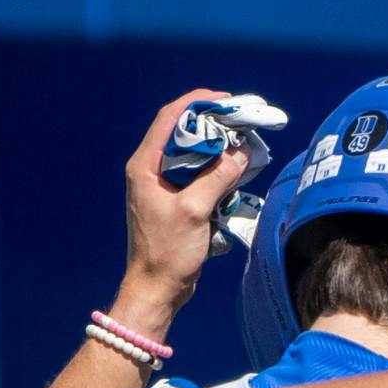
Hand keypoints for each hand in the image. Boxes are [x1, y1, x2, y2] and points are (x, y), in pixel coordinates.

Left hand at [120, 88, 254, 318]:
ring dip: (216, 145)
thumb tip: (241, 152)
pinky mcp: (175, 200)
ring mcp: (162, 185)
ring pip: (191, 152)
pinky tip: (235, 168)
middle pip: (181, 131)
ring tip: (242, 140)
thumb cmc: (167, 252)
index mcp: (144, 166)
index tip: (226, 100)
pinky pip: (196, 173)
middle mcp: (150, 170)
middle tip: (240, 119)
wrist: (157, 288)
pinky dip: (216, 167)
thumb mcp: (195, 211)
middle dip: (211, 122)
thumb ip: (217, 178)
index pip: (170, 118)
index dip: (197, 103)